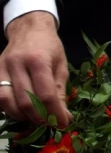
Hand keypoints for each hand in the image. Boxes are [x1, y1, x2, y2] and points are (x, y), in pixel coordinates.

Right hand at [0, 11, 70, 126]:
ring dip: (22, 116)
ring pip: (7, 102)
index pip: (46, 95)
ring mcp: (2, 68)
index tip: (62, 124)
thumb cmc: (49, 46)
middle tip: (49, 123)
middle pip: (26, 102)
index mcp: (38, 60)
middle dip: (39, 118)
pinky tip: (20, 110)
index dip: (54, 113)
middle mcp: (17, 64)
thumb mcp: (61, 64)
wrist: (29, 27)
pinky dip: (7, 109)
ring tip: (35, 117)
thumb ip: (60, 91)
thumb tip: (63, 117)